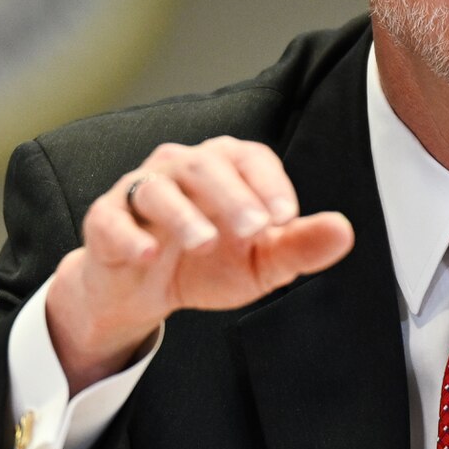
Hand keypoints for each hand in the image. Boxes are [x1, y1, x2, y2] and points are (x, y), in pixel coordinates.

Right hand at [46, 137, 353, 393]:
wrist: (145, 291)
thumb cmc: (208, 263)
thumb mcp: (260, 263)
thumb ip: (300, 246)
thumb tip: (344, 231)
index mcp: (225, 167)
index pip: (249, 157)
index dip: (269, 183)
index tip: (286, 217)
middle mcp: (181, 167)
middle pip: (205, 166)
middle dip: (232, 196)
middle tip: (255, 229)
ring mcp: (139, 190)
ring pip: (157, 187)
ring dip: (182, 214)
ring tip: (204, 243)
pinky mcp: (104, 219)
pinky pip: (110, 218)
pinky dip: (128, 235)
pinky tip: (147, 254)